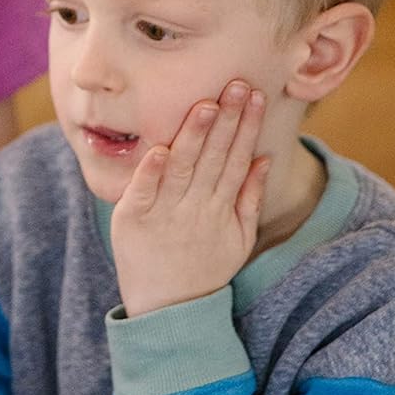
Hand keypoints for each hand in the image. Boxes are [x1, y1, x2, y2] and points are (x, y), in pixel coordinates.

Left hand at [111, 79, 271, 316]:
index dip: (245, 126)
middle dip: (225, 120)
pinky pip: (142, 193)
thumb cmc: (202, 267)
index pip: (236, 158)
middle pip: (213, 157)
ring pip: (182, 168)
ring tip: (204, 105)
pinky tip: (159, 149)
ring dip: (193, 136)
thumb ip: (249, 198)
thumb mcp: (237, 237)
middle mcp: (194, 207)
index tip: (254, 95)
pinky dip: (150, 172)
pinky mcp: (132, 221)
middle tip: (234, 84)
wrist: (167, 309)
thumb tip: (263, 158)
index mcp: (220, 208)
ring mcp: (163, 214)